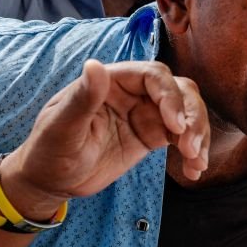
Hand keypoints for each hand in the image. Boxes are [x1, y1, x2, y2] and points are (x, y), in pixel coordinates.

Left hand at [0, 60, 209, 218]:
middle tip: (190, 147)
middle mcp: (133, 93)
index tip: (176, 125)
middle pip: (178, 90)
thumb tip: (95, 65)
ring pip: (186, 111)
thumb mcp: (61, 127)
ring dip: (198, 133)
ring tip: (195, 162)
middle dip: (191, 115)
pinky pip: (181, 136)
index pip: (153, 75)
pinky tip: (195, 170)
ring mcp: (145, 114)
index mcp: (111, 81)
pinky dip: (193, 151)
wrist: (50, 182)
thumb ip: (82, 98)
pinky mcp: (151, 136)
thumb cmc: (49, 151)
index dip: (170, 96)